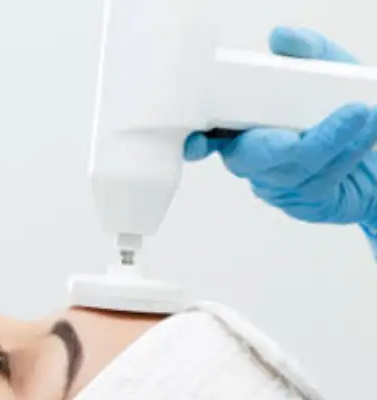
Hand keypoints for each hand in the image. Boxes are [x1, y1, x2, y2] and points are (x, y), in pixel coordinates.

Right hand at [185, 28, 376, 232]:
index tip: (198, 141)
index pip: (210, 136)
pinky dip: (349, 152)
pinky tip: (368, 130)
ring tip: (364, 113)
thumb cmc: (338, 109)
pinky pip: (322, 181)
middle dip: (283, 144)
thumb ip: (307, 51)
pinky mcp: (304, 203)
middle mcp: (254, 159)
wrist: (369, 150)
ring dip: (334, 139)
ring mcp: (278, 184)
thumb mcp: (328, 70)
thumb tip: (281, 37)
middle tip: (318, 126)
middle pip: (254, 157)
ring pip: (297, 168)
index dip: (200, 140)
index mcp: (243, 126)